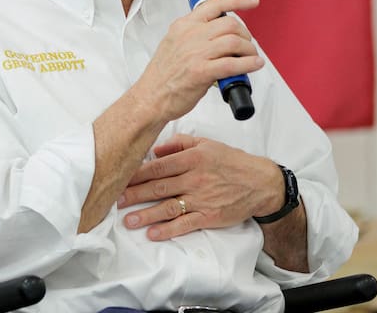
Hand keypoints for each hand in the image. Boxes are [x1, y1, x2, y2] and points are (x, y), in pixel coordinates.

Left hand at [117, 134, 280, 239]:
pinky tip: (153, 233)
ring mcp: (202, 198)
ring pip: (168, 207)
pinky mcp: (209, 216)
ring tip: (128, 220)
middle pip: (158, 187)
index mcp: (193, 158)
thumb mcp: (208, 144)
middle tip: (116, 200)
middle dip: (135, 194)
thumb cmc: (232, 162)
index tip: (121, 177)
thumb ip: (180, 143)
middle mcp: (195, 178)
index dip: (137, 173)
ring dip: (146, 214)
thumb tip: (156, 150)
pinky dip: (167, 230)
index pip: (158, 166)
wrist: (260, 183)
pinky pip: (184, 224)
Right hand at [132, 0, 263, 122]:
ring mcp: (196, 53)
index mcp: (184, 25)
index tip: (252, 1)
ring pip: (235, 42)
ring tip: (251, 57)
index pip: (214, 4)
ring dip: (249, 50)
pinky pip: (232, 64)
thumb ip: (194, 34)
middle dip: (245, 35)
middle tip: (247, 45)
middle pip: (230, 24)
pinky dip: (248, 64)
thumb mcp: (174, 42)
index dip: (238, 0)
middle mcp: (190, 35)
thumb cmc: (163, 74)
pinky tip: (254, 65)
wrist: (150, 97)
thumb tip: (220, 34)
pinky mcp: (201, 72)